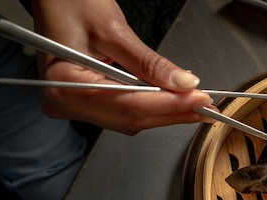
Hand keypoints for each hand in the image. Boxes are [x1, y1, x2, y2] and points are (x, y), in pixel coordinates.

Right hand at [31, 0, 215, 134]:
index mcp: (62, 84)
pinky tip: (174, 103)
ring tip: (195, 104)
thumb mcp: (112, 28)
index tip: (198, 99)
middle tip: (205, 104)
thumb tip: (183, 83)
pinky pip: (125, 113)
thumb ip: (148, 62)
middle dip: (172, 111)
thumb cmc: (69, 3)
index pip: (127, 104)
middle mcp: (63, 102)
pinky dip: (152, 108)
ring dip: (166, 113)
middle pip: (131, 118)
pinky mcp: (86, 104)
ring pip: (131, 120)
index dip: (168, 105)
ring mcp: (73, 106)